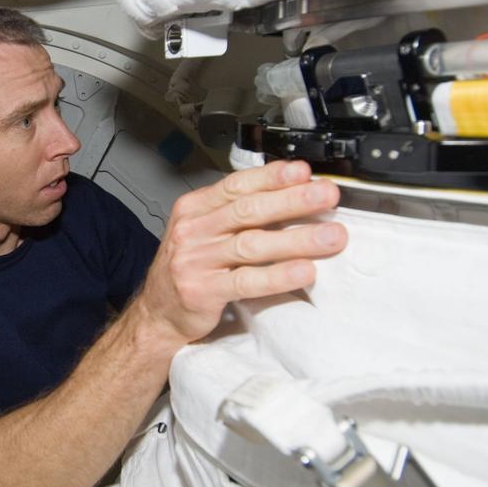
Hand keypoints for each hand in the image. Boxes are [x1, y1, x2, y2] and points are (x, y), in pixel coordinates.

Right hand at [136, 160, 345, 346]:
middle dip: (292, 201)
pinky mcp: (202, 291)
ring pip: (252, 244)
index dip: (272, 177)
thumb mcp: (203, 231)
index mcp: (194, 209)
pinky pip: (246, 281)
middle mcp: (193, 231)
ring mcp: (195, 261)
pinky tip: (303, 271)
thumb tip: (290, 197)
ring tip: (330, 237)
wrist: (157, 313)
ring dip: (296, 239)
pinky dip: (278, 275)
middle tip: (326, 196)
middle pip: (248, 210)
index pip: (237, 185)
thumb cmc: (187, 270)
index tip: (304, 173)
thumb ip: (235, 214)